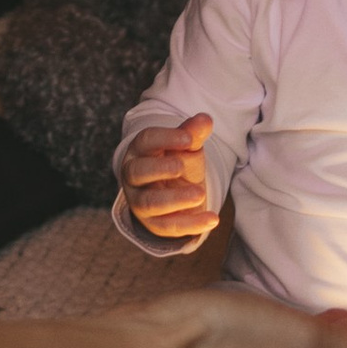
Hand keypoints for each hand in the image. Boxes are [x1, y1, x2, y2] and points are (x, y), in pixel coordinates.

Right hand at [124, 113, 219, 241]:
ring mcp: (140, 202)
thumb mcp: (186, 146)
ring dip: (175, 199)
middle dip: (159, 169)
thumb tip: (205, 120)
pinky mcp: (154, 223)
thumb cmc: (177, 162)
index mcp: (140, 150)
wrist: (175, 192)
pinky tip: (212, 218)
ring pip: (150, 203)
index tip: (188, 139)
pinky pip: (169, 227)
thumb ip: (193, 133)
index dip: (165, 138)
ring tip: (200, 193)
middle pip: (137, 172)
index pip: (146, 141)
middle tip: (181, 166)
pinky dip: (191, 224)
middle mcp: (134, 176)